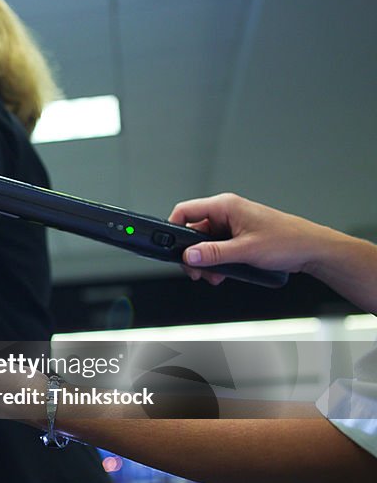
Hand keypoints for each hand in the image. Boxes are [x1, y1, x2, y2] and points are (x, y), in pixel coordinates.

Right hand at [168, 193, 324, 284]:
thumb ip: (213, 253)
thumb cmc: (288, 241)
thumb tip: (189, 255)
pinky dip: (216, 262)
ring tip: (213, 276)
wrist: (312, 249)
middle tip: (196, 271)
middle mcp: (227, 213)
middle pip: (193, 232)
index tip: (171, 248)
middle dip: (192, 254)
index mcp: (226, 206)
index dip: (173, 229)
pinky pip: (217, 248)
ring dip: (205, 261)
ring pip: (205, 243)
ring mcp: (232, 225)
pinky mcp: (238, 237)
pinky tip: (223, 273)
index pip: (185, 211)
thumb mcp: (246, 250)